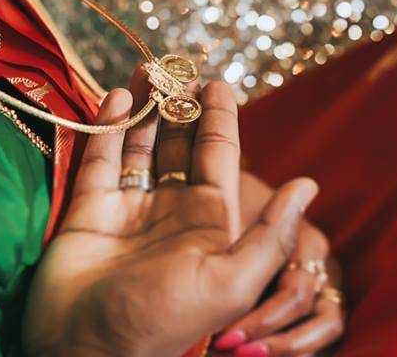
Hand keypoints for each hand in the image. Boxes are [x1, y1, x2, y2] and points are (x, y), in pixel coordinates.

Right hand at [22, 83, 319, 356]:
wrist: (87, 347)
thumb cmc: (163, 320)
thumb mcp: (230, 281)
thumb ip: (271, 235)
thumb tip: (308, 184)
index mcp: (208, 223)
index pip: (218, 157)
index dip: (219, 118)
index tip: (216, 82)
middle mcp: (170, 209)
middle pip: (178, 144)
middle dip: (179, 106)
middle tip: (175, 67)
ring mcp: (128, 207)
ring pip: (140, 144)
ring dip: (145, 108)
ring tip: (147, 72)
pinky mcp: (89, 207)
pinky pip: (102, 158)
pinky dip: (109, 127)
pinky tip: (119, 99)